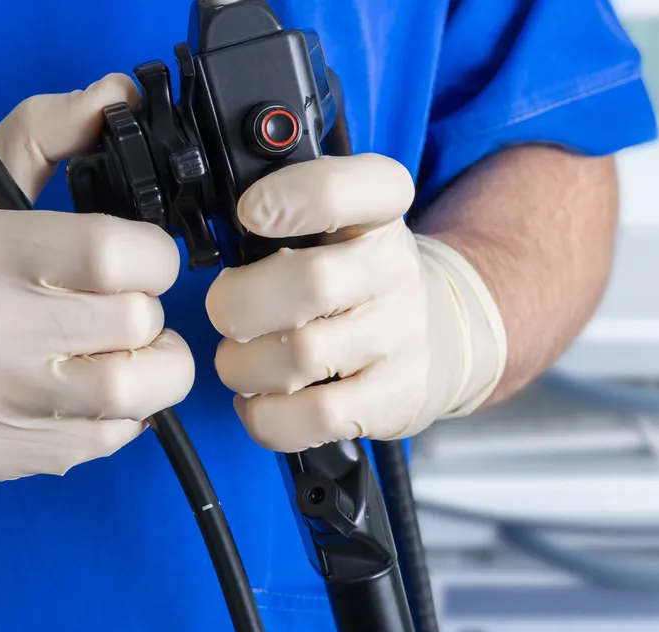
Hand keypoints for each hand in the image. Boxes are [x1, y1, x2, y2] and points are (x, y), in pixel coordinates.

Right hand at [0, 74, 195, 480]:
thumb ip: (43, 133)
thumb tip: (115, 97)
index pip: (115, 255)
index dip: (154, 255)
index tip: (141, 257)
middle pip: (136, 325)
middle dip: (150, 312)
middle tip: (126, 305)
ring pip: (131, 397)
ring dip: (153, 372)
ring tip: (130, 353)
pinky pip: (98, 444)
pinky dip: (116, 418)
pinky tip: (86, 391)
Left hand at [205, 154, 506, 451]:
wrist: (443, 334)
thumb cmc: (361, 279)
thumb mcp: (341, 226)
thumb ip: (285, 217)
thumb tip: (215, 233)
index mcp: (377, 213)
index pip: (345, 189)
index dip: (290, 196)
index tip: (250, 213)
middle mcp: (394, 270)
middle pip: (308, 283)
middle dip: (238, 304)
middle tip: (226, 313)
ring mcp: (399, 337)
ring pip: (302, 356)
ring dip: (244, 365)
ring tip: (241, 361)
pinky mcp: (394, 398)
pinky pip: (314, 415)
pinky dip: (266, 415)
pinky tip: (260, 401)